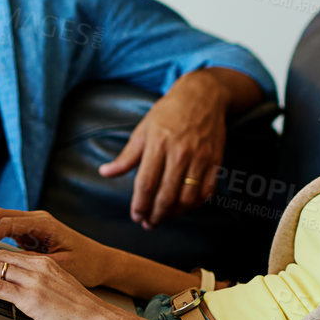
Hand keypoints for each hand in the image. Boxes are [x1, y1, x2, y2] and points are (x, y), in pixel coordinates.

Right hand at [0, 208, 114, 287]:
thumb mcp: (62, 267)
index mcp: (43, 224)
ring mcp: (31, 223)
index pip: (6, 224)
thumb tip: (7, 265)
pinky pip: (2, 227)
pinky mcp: (29, 232)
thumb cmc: (87, 265)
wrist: (103, 262)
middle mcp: (36, 219)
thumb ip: (34, 263)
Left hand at [98, 70, 228, 227]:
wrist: (202, 96)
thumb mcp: (143, 130)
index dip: (139, 204)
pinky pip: (207, 192)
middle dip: (155, 215)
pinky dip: (195, 205)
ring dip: (174, 214)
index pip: (145, 183)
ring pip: (187, 198)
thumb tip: (105, 172)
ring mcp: (199, 158)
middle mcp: (179, 153)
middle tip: (148, 224)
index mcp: (157, 144)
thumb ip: (126, 156)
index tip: (135, 216)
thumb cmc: (168, 113)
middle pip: (166, 195)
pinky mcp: (215, 161)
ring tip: (164, 218)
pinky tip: (184, 207)